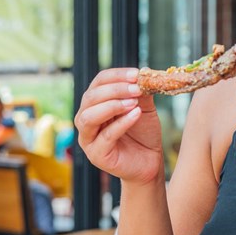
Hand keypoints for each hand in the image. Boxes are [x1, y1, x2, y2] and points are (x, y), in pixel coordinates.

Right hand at [74, 68, 163, 184]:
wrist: (149, 161)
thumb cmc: (143, 134)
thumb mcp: (143, 107)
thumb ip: (141, 92)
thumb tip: (143, 73)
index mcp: (94, 104)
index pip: (98, 83)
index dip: (115, 76)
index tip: (136, 74)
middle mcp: (86, 119)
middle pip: (90, 98)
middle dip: (115, 90)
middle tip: (136, 88)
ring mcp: (88, 138)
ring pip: (89, 117)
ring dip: (112, 105)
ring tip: (133, 102)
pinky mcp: (96, 155)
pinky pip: (106, 136)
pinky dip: (121, 123)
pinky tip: (135, 115)